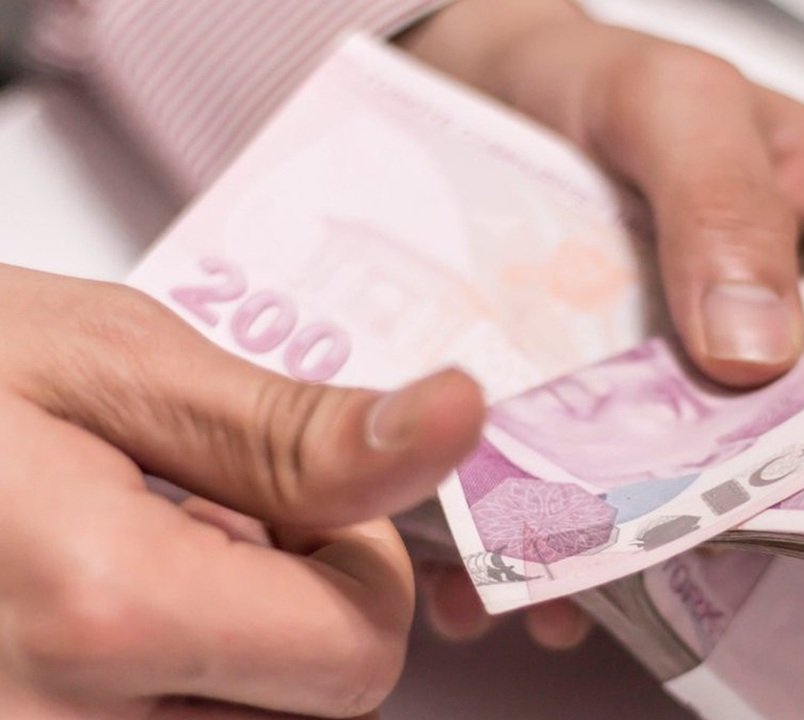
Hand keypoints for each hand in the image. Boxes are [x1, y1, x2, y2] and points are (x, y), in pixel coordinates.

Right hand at [0, 265, 483, 717]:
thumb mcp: (109, 363)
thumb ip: (295, 429)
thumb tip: (459, 422)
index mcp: (103, 617)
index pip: (360, 659)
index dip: (356, 572)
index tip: (285, 502)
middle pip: (300, 714)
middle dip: (286, 616)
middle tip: (188, 522)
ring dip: (213, 657)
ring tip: (112, 565)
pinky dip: (148, 687)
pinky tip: (76, 619)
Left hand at [396, 0, 803, 647]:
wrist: (493, 96)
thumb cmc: (611, 80)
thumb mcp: (673, 103)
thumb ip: (721, 201)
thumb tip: (755, 355)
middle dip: (765, 525)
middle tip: (686, 568)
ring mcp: (740, 390)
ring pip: (732, 497)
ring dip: (663, 552)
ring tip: (575, 587)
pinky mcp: (656, 419)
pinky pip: (644, 499)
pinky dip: (593, 542)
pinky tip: (534, 569)